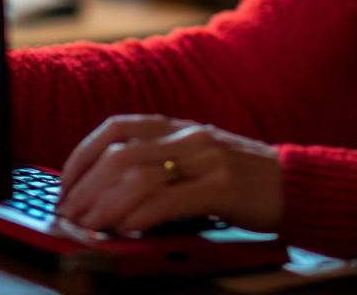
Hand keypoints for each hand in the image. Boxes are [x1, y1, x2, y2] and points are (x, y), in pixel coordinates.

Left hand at [56, 115, 283, 235]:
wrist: (292, 183)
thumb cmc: (239, 178)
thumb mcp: (194, 161)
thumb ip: (157, 166)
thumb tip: (102, 193)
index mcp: (177, 126)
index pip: (116, 128)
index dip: (82, 155)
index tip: (64, 187)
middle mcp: (188, 136)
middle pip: (120, 152)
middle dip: (85, 187)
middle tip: (69, 216)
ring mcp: (206, 158)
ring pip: (139, 174)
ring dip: (104, 204)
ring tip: (88, 227)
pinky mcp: (223, 186)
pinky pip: (171, 199)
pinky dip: (140, 215)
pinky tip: (125, 229)